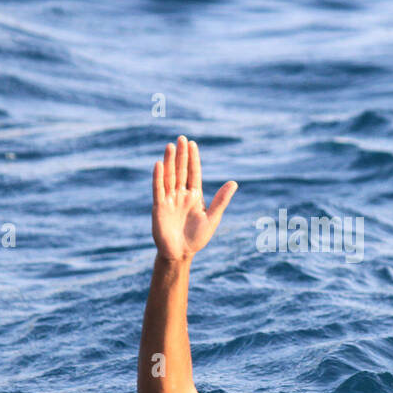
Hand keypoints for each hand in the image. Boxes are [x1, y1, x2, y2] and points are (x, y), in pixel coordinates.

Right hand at [152, 135, 237, 261]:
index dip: (193, 159)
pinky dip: (158, 177)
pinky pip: (158, 190)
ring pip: (169, 177)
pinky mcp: (159, 208)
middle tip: (182, 138)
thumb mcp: (212, 218)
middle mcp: (180, 195)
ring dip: (169, 162)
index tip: (192, 143)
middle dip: (181, 155)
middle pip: (180, 171)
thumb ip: (221, 200)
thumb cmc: (196, 237)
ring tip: (170, 146)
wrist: (180, 254)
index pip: (193, 173)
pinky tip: (159, 164)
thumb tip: (234, 182)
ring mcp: (169, 200)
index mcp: (194, 196)